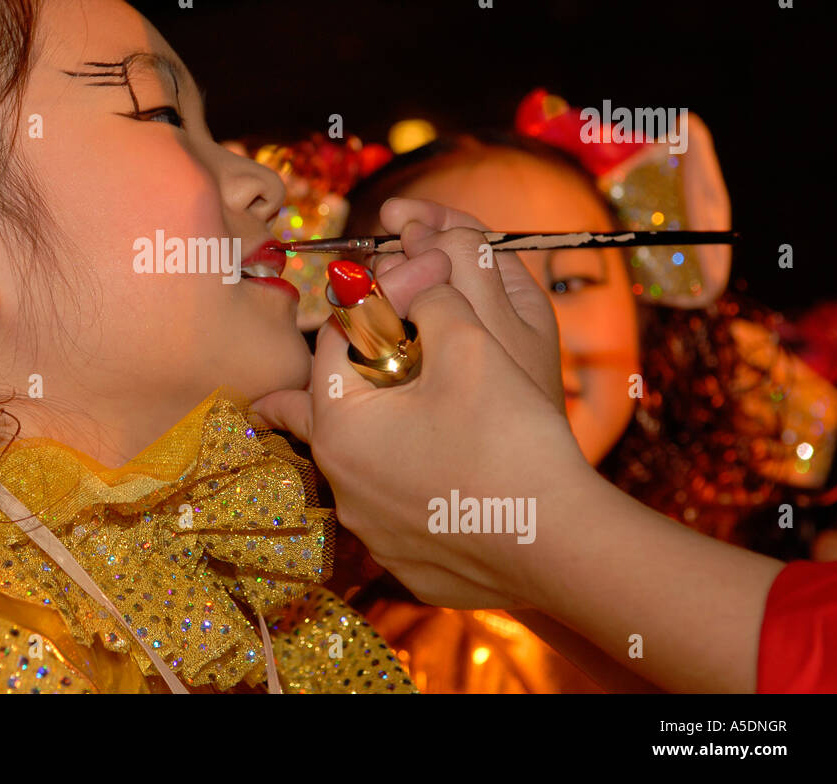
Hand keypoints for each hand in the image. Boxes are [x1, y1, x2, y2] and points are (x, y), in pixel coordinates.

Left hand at [253, 200, 589, 607]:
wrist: (561, 545)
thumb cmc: (509, 439)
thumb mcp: (469, 346)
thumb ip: (432, 302)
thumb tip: (422, 281)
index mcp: (340, 426)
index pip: (335, 343)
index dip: (375, 301)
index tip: (416, 279)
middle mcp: (342, 484)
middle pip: (325, 414)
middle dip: (319, 389)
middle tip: (280, 393)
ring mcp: (371, 531)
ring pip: (358, 467)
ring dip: (372, 435)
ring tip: (377, 424)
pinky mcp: (407, 563)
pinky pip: (394, 511)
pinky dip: (405, 486)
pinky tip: (433, 479)